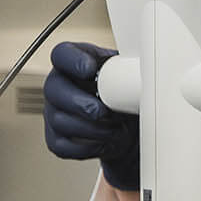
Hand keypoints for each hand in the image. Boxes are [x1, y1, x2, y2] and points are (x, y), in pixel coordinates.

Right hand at [42, 41, 139, 190]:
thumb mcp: (128, 75)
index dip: (73, 60)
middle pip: (53, 89)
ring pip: (61, 121)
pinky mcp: (57, 139)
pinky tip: (107, 141)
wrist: (127, 127)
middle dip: (81, 103)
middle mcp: (58, 86)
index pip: (61, 54)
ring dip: (94, 128)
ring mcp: (53, 113)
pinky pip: (64, 146)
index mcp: (75, 64)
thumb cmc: (124, 95)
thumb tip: (147, 67)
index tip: (91, 69)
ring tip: (116, 127)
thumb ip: (129, 68)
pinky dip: (90, 146)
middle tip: (103, 111)